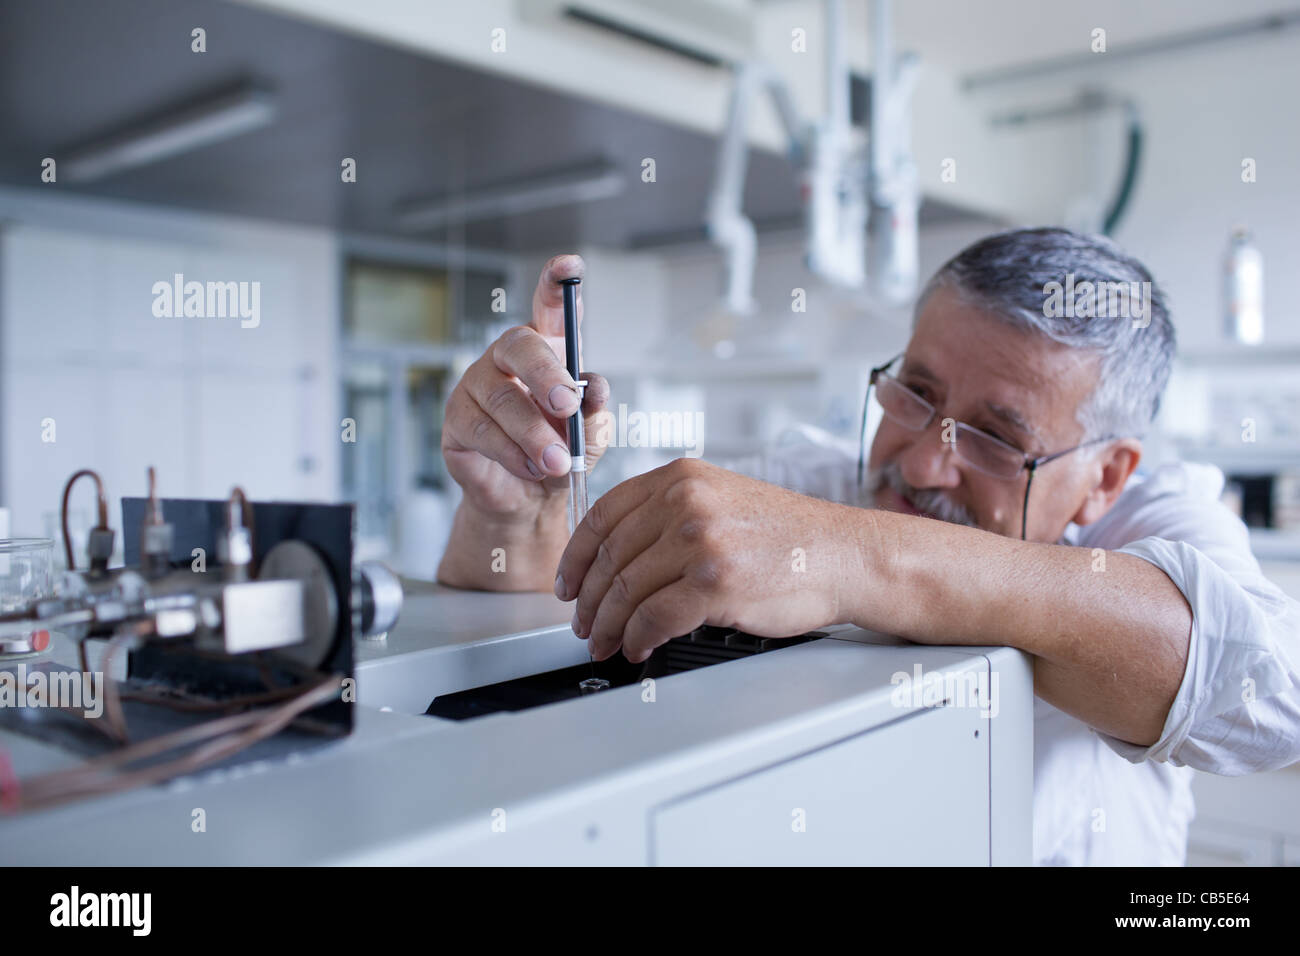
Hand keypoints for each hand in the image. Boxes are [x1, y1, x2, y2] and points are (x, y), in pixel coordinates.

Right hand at [441, 254, 609, 520]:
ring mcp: (477, 385)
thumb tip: (592, 389)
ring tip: (558, 462)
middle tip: (566, 406)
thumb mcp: (590, 434)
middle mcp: (508, 359)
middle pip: (520, 345)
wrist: (531, 499)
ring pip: (503, 399)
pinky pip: (481, 431)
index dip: (557, 283)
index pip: (550, 307)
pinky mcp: (456, 419)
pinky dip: (513, 454)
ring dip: (535, 435)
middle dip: (546, 376)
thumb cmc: (562, 453)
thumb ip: (594, 411)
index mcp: (548, 350)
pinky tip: (531, 468)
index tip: (569, 266)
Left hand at [554, 458, 862, 662]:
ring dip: (608, 627)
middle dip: (589, 602)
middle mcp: (685, 502)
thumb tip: (617, 556)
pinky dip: (637, 639)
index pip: (603, 515)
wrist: (844, 556)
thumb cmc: (788, 537)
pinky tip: (638, 648)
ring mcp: (699, 541)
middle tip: (584, 625)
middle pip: (610, 558)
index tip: (568, 583)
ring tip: (607, 644)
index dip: (576, 557)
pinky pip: (652, 619)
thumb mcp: (722, 500)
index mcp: (681, 478)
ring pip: (625, 591)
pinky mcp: (713, 582)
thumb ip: (670, 515)